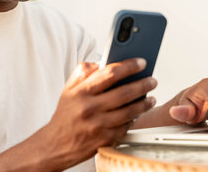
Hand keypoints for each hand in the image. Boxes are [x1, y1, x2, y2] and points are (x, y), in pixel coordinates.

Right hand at [40, 58, 156, 168]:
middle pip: (124, 93)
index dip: (129, 66)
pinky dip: (135, 119)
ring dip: (144, 103)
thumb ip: (84, 72)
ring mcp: (98, 125)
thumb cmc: (65, 115)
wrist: (55, 145)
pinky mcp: (104, 140)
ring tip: (151, 97)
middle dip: (143, 84)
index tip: (141, 62)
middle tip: (152, 80)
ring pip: (129, 111)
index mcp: (81, 92)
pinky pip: (126, 127)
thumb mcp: (69, 89)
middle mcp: (90, 108)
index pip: (110, 73)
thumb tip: (103, 62)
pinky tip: (139, 113)